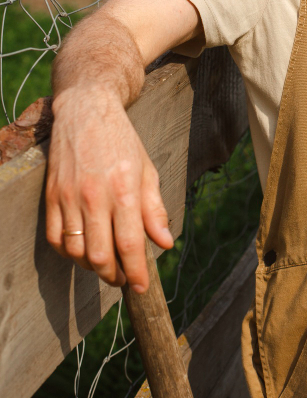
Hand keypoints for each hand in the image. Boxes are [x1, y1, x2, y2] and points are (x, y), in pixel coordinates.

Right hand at [45, 86, 172, 292]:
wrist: (86, 110)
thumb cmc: (121, 140)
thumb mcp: (147, 169)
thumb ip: (155, 209)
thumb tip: (164, 243)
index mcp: (124, 188)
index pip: (130, 244)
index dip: (136, 271)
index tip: (141, 287)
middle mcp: (95, 195)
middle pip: (100, 255)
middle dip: (113, 275)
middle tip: (123, 277)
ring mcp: (69, 196)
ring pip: (76, 252)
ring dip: (91, 267)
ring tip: (105, 264)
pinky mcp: (51, 195)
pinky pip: (55, 238)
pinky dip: (69, 253)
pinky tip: (82, 249)